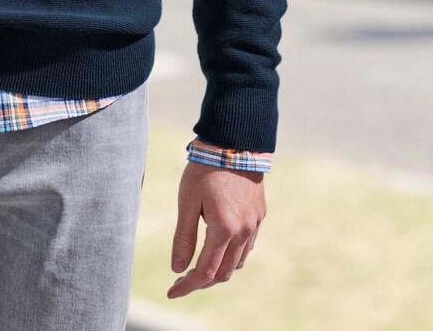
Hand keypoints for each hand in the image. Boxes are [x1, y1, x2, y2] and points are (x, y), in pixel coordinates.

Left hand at [167, 153, 265, 298]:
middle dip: (202, 281)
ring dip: (219, 269)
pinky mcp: (259, 215)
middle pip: (224, 272)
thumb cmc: (205, 168)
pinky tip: (219, 248)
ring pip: (237, 262)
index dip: (189, 285)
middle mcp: (244, 231)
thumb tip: (177, 268)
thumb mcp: (187, 200)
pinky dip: (232, 255)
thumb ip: (184, 236)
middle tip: (182, 281)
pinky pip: (247, 246)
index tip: (172, 291)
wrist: (235, 141)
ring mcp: (255, 224)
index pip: (206, 271)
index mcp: (224, 229)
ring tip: (198, 265)